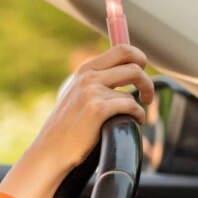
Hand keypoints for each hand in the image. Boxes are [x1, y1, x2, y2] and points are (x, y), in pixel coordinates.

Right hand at [31, 43, 154, 170]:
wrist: (51, 148)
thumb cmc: (67, 125)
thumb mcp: (77, 94)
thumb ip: (96, 81)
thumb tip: (125, 71)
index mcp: (85, 70)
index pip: (122, 49)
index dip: (139, 58)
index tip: (142, 73)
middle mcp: (88, 76)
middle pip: (134, 64)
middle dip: (146, 80)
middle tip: (147, 94)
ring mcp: (92, 91)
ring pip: (132, 91)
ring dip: (140, 105)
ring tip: (136, 116)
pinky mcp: (98, 109)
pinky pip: (131, 106)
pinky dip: (138, 116)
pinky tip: (135, 122)